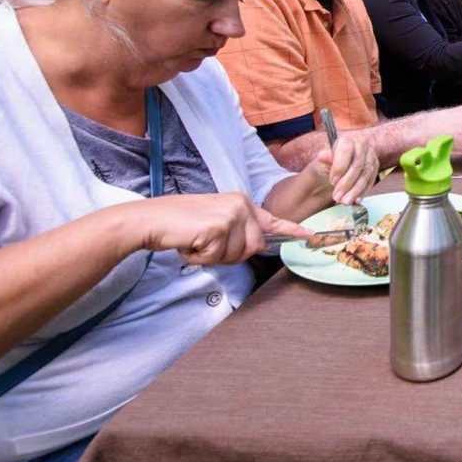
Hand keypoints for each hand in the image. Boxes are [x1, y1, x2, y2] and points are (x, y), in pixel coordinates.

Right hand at [135, 193, 306, 264]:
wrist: (151, 220)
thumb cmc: (180, 225)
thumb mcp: (214, 222)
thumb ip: (236, 231)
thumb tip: (255, 247)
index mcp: (241, 203)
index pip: (272, 220)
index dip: (292, 230)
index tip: (310, 236)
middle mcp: (240, 206)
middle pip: (253, 248)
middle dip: (229, 255)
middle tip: (206, 245)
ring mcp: (230, 215)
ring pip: (236, 255)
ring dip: (213, 257)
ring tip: (196, 241)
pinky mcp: (218, 226)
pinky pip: (217, 257)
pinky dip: (200, 257)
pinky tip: (189, 243)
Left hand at [308, 131, 378, 204]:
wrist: (334, 171)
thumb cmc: (326, 165)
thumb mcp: (321, 162)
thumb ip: (324, 159)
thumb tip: (323, 155)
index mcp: (347, 140)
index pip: (346, 150)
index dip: (340, 167)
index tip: (332, 181)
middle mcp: (361, 144)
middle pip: (357, 165)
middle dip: (347, 184)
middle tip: (337, 197)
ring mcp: (370, 155)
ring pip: (365, 175)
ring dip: (355, 190)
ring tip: (345, 202)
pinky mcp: (375, 166)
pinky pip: (371, 180)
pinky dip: (363, 192)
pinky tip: (356, 200)